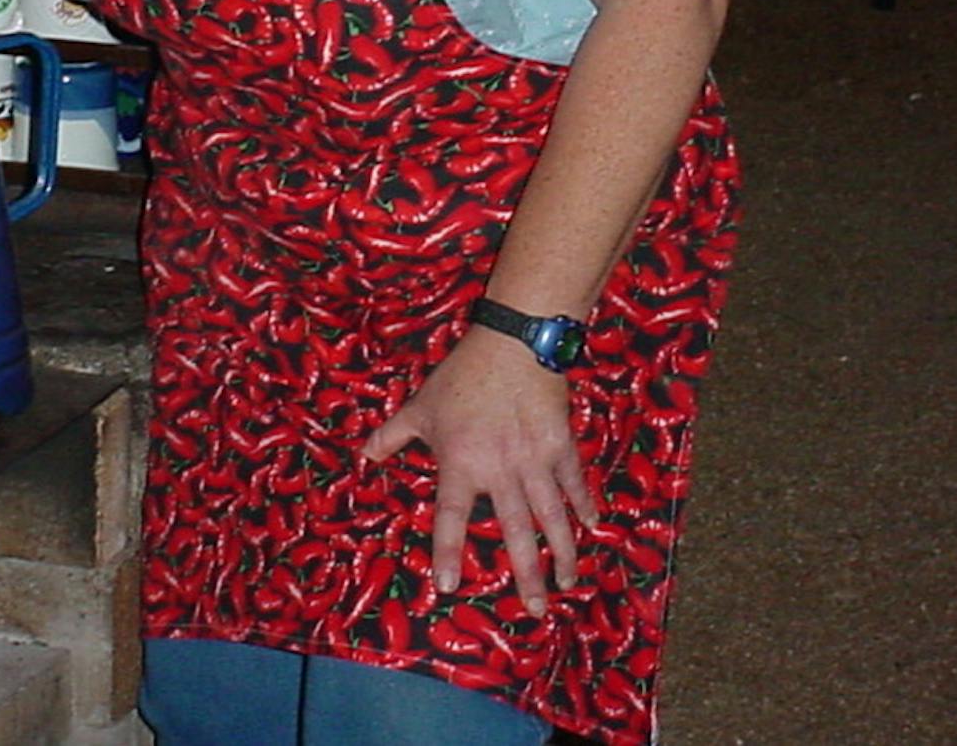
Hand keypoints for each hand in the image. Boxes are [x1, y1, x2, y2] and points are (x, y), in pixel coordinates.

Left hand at [360, 328, 598, 616]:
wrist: (512, 344)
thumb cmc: (460, 378)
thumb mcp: (419, 406)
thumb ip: (392, 435)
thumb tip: (364, 456)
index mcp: (461, 463)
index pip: (450, 517)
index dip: (447, 552)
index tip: (448, 587)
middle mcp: (500, 470)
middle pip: (515, 532)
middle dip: (527, 575)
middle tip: (536, 611)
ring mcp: (535, 461)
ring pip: (552, 517)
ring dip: (562, 553)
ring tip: (568, 583)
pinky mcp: (561, 446)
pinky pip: (574, 484)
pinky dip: (584, 505)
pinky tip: (592, 528)